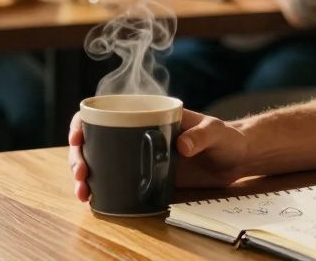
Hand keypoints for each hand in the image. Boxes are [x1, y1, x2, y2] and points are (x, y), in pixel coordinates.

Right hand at [69, 108, 249, 201]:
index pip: (104, 113)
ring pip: (100, 163)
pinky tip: (93, 201)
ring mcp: (139, 157)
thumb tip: (182, 146)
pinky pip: (116, 182)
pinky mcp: (146, 178)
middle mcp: (136, 134)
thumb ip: (202, 136)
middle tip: (81, 174)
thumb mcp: (216, 132)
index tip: (78, 136)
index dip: (83, 123)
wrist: (237, 160)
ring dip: (84, 177)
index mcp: (146, 114)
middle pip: (94, 142)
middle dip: (79, 157)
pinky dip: (100, 190)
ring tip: (84, 193)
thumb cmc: (226, 137)